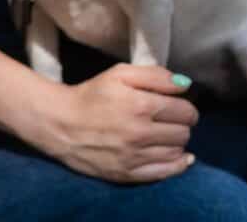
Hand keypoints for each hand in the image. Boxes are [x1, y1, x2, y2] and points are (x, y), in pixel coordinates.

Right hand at [32, 64, 197, 182]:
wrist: (59, 123)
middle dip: (183, 125)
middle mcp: (140, 133)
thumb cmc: (92, 95)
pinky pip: (163, 173)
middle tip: (172, 121)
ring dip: (178, 143)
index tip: (180, 107)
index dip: (187, 108)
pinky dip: (176, 165)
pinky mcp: (125, 173)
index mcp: (141, 106)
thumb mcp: (121, 73)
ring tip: (167, 135)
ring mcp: (133, 156)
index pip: (185, 111)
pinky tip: (181, 158)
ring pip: (176, 153)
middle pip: (183, 133)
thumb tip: (185, 85)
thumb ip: (156, 75)